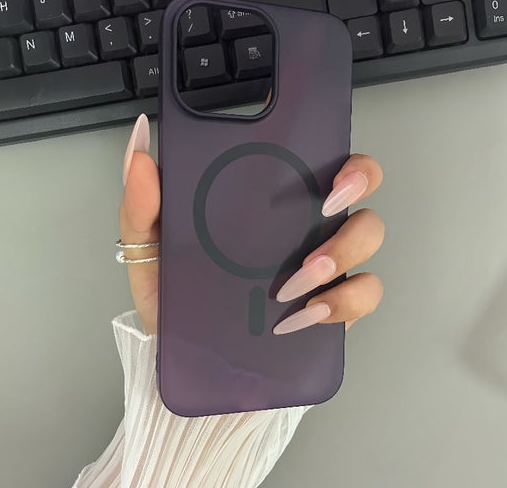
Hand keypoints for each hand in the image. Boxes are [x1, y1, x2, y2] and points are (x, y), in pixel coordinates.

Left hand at [119, 115, 383, 334]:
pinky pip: (364, 294)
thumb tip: (138, 147)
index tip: (331, 171)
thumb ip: (142, 203)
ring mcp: (322, 267)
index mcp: (269, 204)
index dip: (343, 157)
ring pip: (368, 238)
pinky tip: (306, 313)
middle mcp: (302, 228)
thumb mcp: (150, 248)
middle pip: (359, 192)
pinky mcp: (332, 306)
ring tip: (295, 280)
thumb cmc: (172, 298)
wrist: (182, 360)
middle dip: (359, 189)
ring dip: (341, 252)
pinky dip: (344, 301)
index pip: (321, 163)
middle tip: (324, 208)